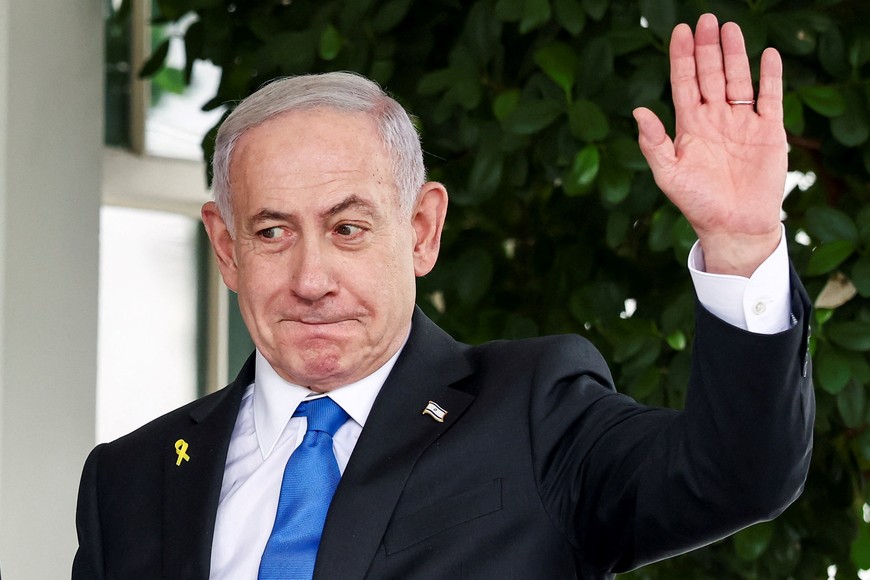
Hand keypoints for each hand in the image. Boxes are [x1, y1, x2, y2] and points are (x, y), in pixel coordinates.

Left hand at [633, 14, 786, 276]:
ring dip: (734, 55)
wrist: (733, 227)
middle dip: (707, 48)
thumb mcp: (668, 174)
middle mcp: (714, 119)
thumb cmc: (697, 203)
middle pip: (710, 74)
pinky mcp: (768, 132)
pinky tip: (767, 55)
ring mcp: (742, 123)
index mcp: (689, 126)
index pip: (684, 83)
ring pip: (738, 79)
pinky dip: (770, 77)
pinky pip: (770, 98)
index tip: (679, 32)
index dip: (681, 58)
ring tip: (729, 28)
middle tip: (705, 19)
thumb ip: (653, 143)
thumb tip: (637, 111)